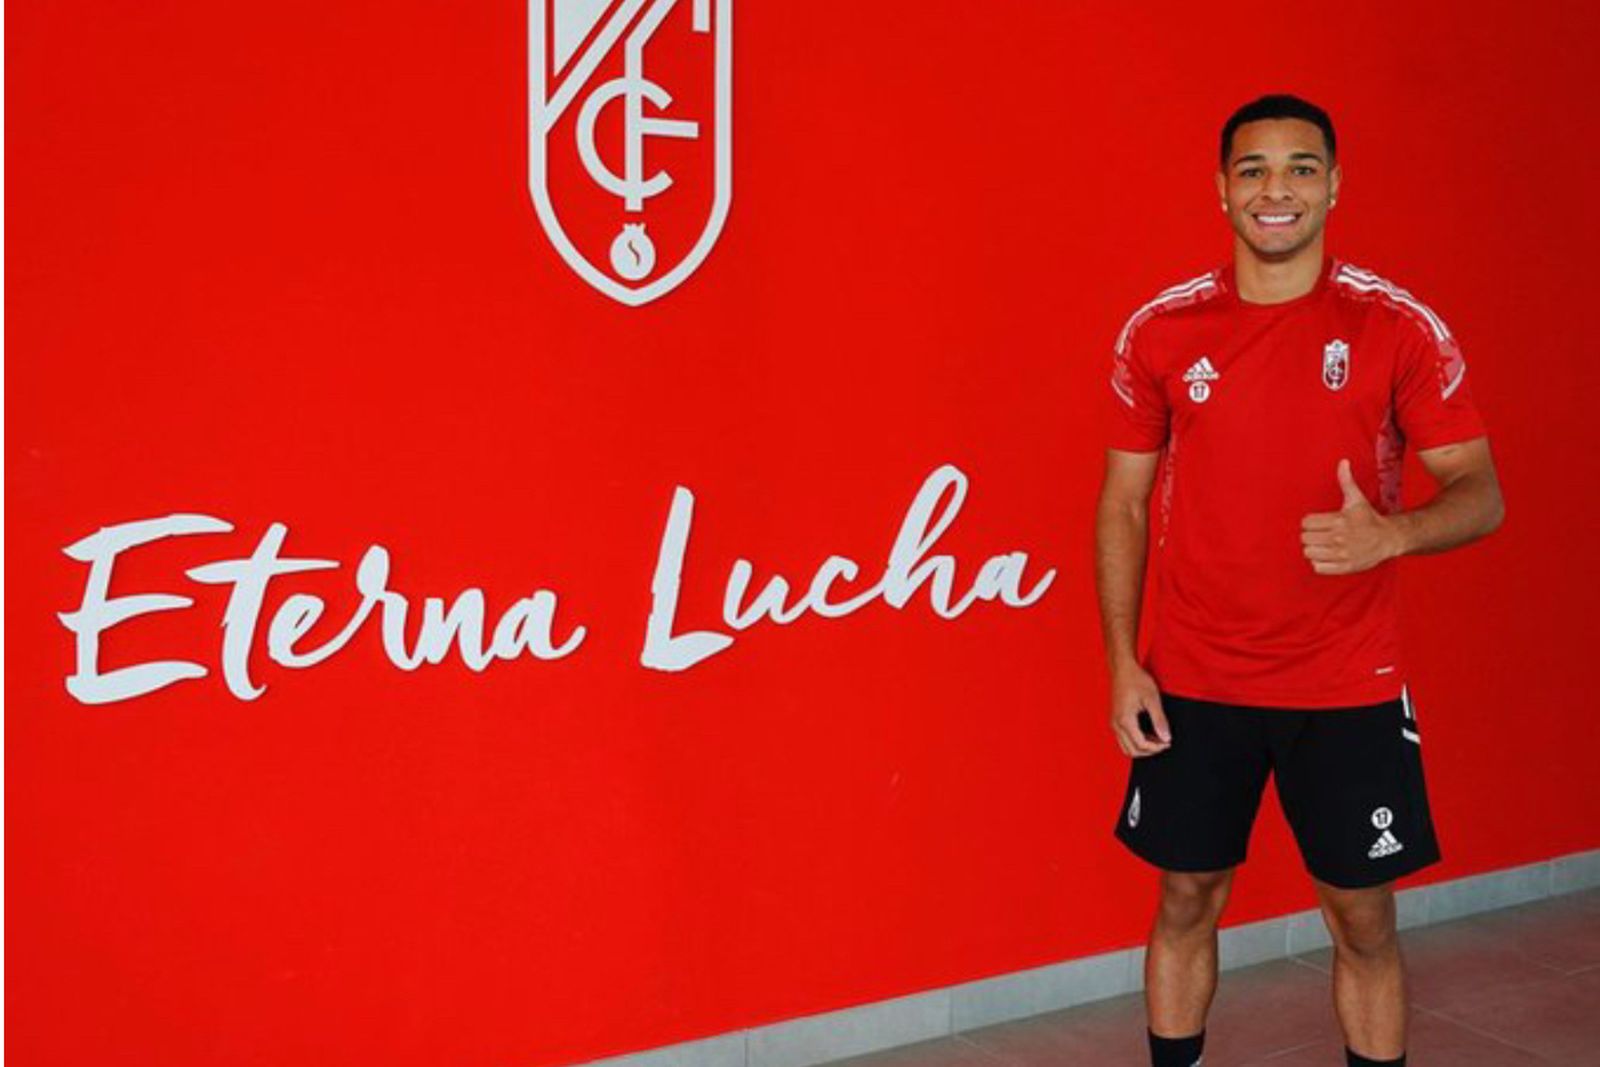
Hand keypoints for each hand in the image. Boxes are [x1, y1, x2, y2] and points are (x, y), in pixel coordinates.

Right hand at [1110, 663, 1169, 757]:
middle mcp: (1116, 724)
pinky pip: (1123, 739)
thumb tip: (1166, 738)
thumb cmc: (1136, 680)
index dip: (1156, 747)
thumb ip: (1159, 720)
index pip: (1141, 744)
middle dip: (1149, 750)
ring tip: (1156, 739)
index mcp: (1125, 720)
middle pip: (1132, 750)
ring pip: (1126, 747)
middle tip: (1164, 742)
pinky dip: (1136, 742)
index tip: (1168, 742)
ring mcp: (1114, 723)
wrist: (1122, 668)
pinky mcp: (1115, 720)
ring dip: (1142, 748)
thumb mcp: (1152, 699)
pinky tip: (1148, 734)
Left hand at [1300, 458, 1404, 574]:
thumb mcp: (1357, 499)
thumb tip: (1343, 462)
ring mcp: (1341, 554)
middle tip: (1322, 533)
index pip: (1306, 523)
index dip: (1310, 522)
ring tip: (1325, 545)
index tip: (1319, 522)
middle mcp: (1339, 538)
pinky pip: (1318, 567)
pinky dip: (1320, 563)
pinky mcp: (1344, 567)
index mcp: (1339, 520)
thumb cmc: (1368, 518)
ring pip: (1309, 553)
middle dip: (1311, 535)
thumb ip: (1346, 481)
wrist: (1388, 539)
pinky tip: (1329, 556)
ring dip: (1314, 549)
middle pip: (1305, 538)